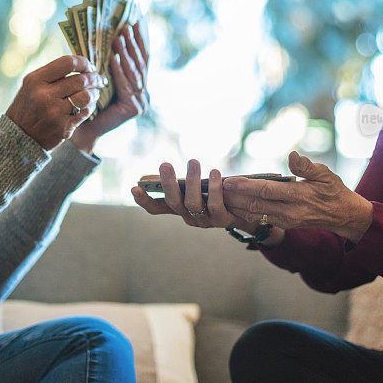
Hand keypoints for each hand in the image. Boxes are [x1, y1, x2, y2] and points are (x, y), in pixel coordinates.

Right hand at [5, 55, 104, 150]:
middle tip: (99, 79)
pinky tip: (89, 105)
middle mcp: (44, 96)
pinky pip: (85, 112)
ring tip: (95, 91)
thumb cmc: (28, 106)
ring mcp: (55, 113)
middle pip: (80, 80)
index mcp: (35, 80)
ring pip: (86, 96)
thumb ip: (52, 74)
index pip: (67, 63)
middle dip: (94, 78)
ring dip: (95, 92)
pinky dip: (90, 107)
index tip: (89, 65)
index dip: (83, 62)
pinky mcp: (63, 127)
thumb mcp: (31, 85)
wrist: (18, 137)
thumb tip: (82, 65)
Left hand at [70, 23, 148, 152]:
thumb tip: (109, 34)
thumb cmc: (89, 101)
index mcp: (138, 85)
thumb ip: (109, 62)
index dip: (139, 40)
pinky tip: (114, 58)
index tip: (136, 21)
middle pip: (140, 63)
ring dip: (126, 53)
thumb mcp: (101, 76)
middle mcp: (143, 93)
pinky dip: (119, 70)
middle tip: (126, 26)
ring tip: (118, 38)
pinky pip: (126, 85)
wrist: (83, 129)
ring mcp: (141, 101)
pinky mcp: (134, 108)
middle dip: (132, 43)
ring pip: (133, 72)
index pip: (141, 59)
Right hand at [131, 160, 249, 228]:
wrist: (247, 208)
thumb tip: (152, 174)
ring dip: (192, 182)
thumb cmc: (216, 191)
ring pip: (193, 204)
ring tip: (193, 161)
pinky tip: (214, 172)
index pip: (156, 209)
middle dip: (168, 184)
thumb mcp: (195, 185)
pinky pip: (215, 206)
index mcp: (179, 208)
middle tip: (165, 164)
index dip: (144, 201)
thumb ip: (178, 181)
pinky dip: (214, 188)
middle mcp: (188, 217)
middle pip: (173, 203)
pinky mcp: (222, 221)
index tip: (134, 188)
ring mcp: (204, 221)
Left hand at [224, 151, 373, 242]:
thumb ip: (307, 167)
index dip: (246, 186)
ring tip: (216, 196)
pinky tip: (231, 204)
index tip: (229, 180)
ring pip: (253, 214)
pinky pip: (259, 219)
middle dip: (232, 197)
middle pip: (254, 205)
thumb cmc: (334, 190)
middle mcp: (289, 212)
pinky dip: (243, 212)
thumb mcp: (326, 174)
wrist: (343, 215)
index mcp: (298, 197)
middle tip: (213, 188)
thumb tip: (292, 156)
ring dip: (234, 206)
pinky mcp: (283, 224)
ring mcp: (285, 221)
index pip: (266, 191)